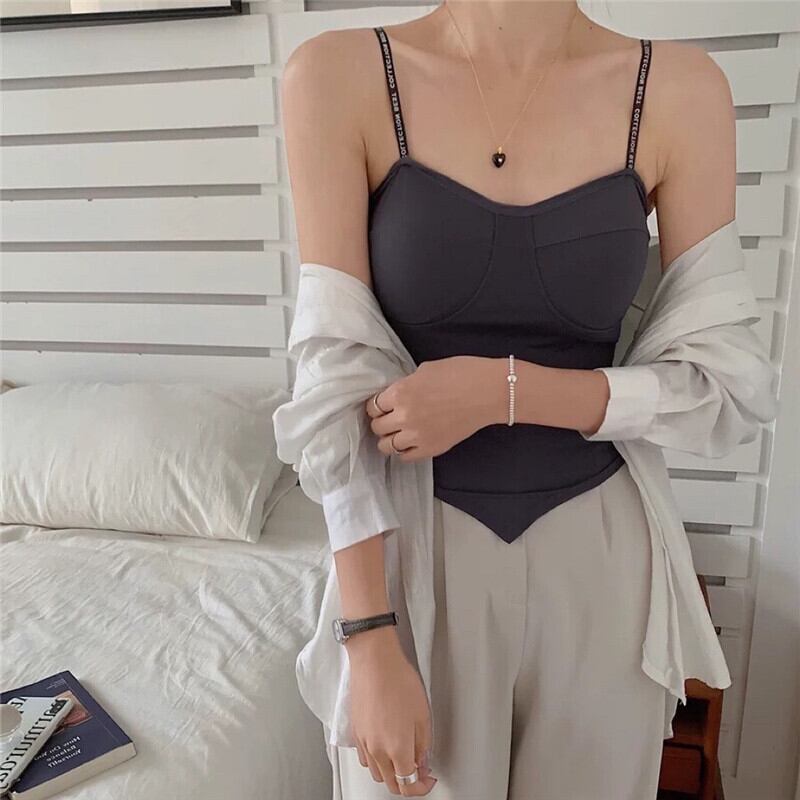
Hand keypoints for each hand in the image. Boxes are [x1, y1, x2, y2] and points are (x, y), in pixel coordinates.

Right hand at [347, 627, 437, 795]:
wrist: (374, 661)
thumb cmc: (398, 680)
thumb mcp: (423, 714)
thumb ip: (423, 744)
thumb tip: (421, 761)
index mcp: (397, 748)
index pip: (409, 784)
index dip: (422, 786)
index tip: (428, 780)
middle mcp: (377, 750)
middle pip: (391, 783)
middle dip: (408, 782)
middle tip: (420, 770)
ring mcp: (364, 742)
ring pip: (377, 773)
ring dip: (391, 773)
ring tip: (403, 758)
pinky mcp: (355, 732)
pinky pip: (365, 759)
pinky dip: (376, 761)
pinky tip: (385, 748)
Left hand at [365, 356, 500, 461]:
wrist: (488, 391)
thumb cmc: (461, 373)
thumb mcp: (425, 370)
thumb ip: (406, 384)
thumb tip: (398, 394)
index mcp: (400, 393)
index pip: (373, 406)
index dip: (376, 405)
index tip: (381, 405)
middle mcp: (404, 417)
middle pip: (377, 427)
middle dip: (381, 421)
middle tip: (389, 418)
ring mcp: (417, 436)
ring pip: (387, 446)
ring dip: (389, 438)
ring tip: (396, 433)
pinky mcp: (432, 448)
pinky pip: (406, 458)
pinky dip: (403, 451)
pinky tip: (408, 443)